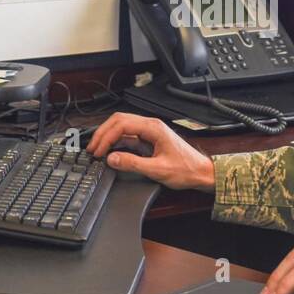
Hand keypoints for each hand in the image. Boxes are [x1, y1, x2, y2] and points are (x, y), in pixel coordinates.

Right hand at [87, 113, 215, 190]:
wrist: (201, 173)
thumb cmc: (186, 170)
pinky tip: (110, 151)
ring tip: (97, 150)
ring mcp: (149, 131)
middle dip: (103, 133)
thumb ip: (133, 164)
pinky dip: (116, 141)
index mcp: (154, 128)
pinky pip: (128, 135)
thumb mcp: (158, 170)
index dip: (106, 137)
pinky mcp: (149, 139)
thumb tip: (112, 159)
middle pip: (119, 120)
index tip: (98, 151)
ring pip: (122, 126)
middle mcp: (151, 126)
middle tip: (92, 149)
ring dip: (108, 136)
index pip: (122, 124)